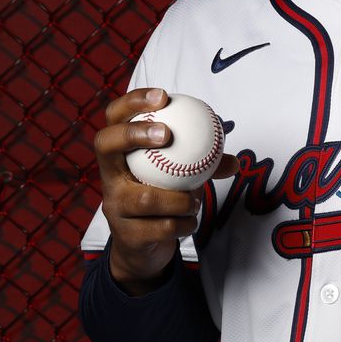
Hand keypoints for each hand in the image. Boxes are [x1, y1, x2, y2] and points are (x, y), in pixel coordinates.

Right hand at [93, 88, 238, 294]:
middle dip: (134, 134)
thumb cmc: (164, 197)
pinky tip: (190, 221)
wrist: (142, 244)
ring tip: (194, 200)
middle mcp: (109, 176)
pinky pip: (160, 227)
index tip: (163, 96)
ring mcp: (113, 205)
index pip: (115, 118)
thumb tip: (235, 161)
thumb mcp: (181, 176)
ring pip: (144, 198)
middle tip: (166, 135)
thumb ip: (204, 165)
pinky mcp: (125, 235)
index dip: (133, 102)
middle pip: (106, 144)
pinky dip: (182, 224)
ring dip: (179, 199)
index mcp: (120, 155)